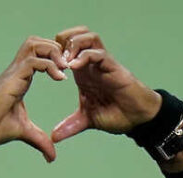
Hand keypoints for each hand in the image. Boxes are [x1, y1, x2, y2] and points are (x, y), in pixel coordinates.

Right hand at [0, 37, 68, 162]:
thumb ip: (39, 140)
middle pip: (38, 42)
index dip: (55, 58)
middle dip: (57, 49)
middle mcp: (18, 71)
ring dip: (53, 52)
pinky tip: (59, 78)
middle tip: (68, 66)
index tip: (67, 74)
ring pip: (36, 44)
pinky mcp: (13, 78)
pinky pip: (34, 61)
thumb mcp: (24, 133)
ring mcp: (14, 72)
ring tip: (64, 68)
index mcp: (21, 79)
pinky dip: (50, 65)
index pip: (39, 55)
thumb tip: (52, 157)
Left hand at [51, 27, 161, 142]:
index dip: (53, 52)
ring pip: (88, 37)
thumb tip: (53, 137)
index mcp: (83, 73)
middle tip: (53, 58)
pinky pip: (98, 53)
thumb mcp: (87, 120)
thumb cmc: (116, 114)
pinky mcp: (113, 67)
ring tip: (64, 61)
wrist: (137, 119)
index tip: (44, 66)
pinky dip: (84, 55)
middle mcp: (92, 64)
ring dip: (73, 44)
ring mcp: (103, 64)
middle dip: (61, 41)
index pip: (66, 49)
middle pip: (75, 35)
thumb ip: (70, 126)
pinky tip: (74, 66)